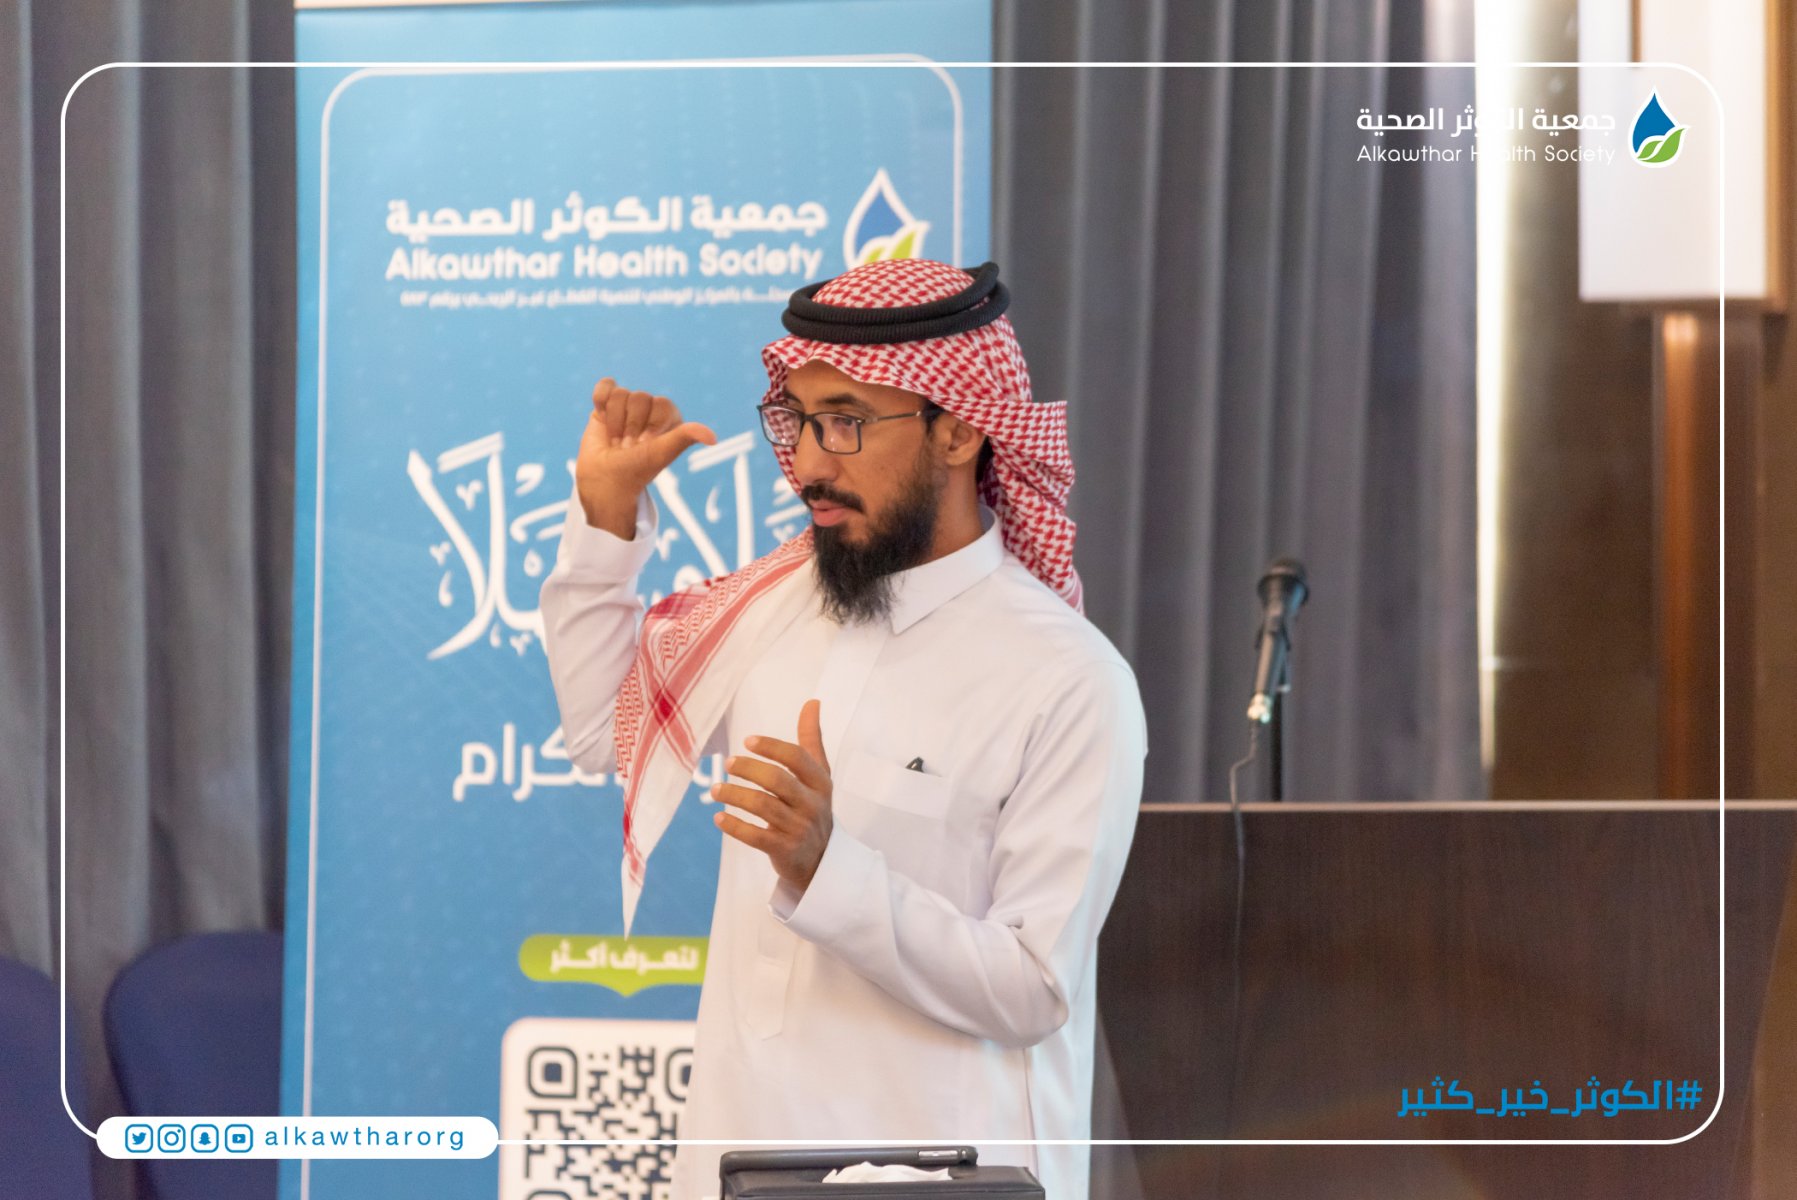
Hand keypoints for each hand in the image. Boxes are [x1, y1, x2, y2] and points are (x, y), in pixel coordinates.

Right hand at [575, 377, 716, 535]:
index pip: (662, 405)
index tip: (647, 446)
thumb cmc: (636, 470)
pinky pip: (605, 386)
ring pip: (621, 394)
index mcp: (670, 419)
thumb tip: (713, 438)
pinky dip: (601, 402)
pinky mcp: (607, 403)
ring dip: (615, 423)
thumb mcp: (662, 453)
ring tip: (617, 440)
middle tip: (629, 447)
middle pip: (641, 397)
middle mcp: (651, 410)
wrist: (604, 479)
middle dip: (631, 427)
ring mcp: (629, 405)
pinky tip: (603, 418)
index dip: (651, 427)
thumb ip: (685, 438)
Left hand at [710, 699, 832, 891]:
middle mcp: (812, 804)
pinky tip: (719, 818)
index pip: (797, 758)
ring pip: (764, 807)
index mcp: (820, 782)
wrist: (823, 859)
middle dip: (750, 769)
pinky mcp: (785, 850)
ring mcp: (799, 829)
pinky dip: (735, 827)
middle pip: (778, 781)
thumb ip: (811, 739)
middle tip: (727, 763)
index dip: (772, 747)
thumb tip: (812, 703)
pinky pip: (756, 837)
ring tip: (716, 789)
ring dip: (735, 795)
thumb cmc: (813, 806)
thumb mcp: (818, 774)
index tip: (747, 741)